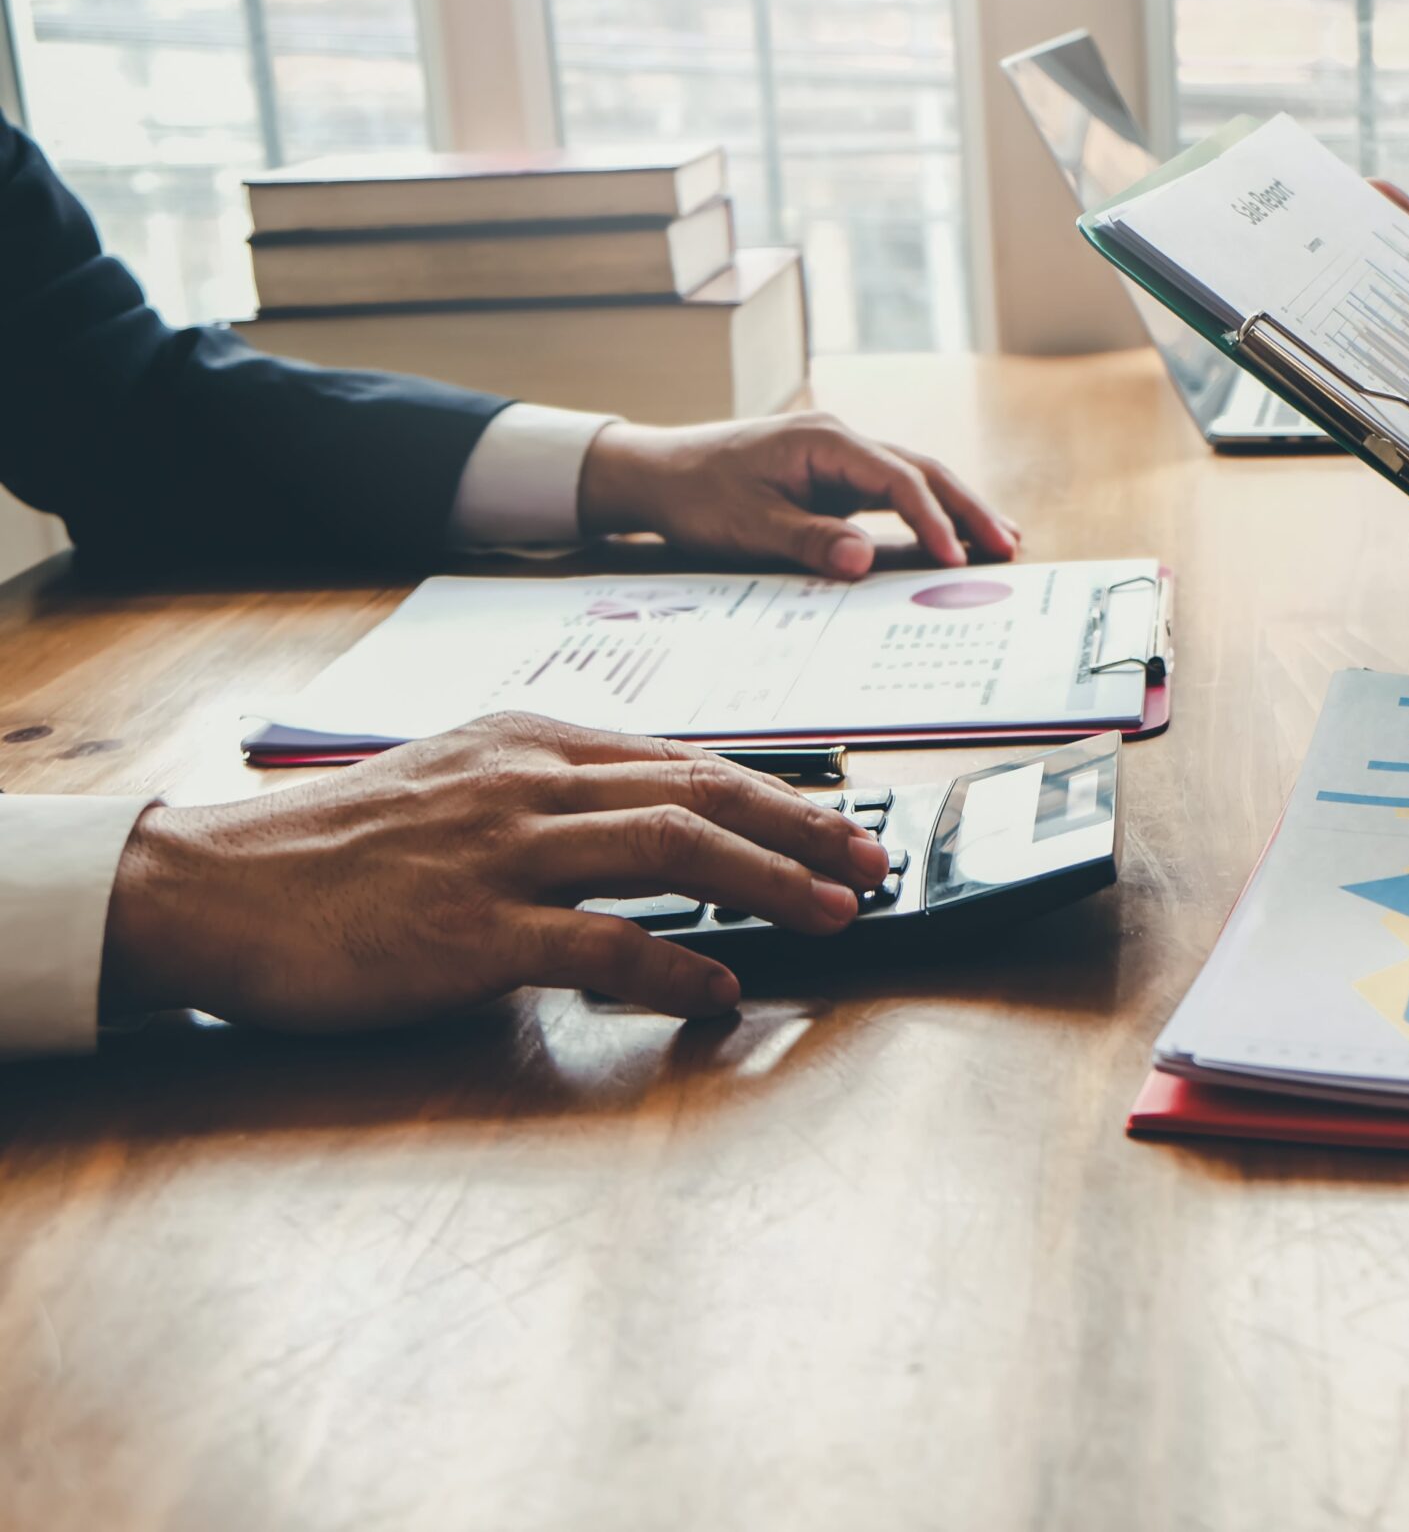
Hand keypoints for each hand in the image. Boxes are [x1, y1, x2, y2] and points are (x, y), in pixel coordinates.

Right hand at [100, 713, 890, 1032]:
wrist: (211, 887)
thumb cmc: (337, 850)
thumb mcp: (458, 786)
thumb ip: (554, 797)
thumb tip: (659, 825)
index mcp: (531, 744)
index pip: (688, 760)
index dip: (782, 794)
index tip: (846, 820)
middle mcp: (527, 784)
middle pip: (702, 794)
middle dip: (806, 829)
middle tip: (875, 861)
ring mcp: (500, 854)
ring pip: (671, 849)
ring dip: (770, 882)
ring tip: (836, 912)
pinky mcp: (469, 932)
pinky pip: (599, 944)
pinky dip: (674, 964)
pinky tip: (720, 986)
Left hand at [579, 411, 1021, 579]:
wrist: (656, 473)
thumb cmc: (695, 496)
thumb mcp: (746, 525)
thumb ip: (808, 540)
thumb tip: (863, 559)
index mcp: (823, 441)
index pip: (898, 479)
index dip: (932, 519)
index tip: (956, 558)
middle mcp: (840, 440)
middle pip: (922, 470)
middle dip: (968, 508)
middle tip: (1009, 545)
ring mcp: (839, 458)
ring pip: (914, 478)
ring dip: (957, 508)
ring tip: (1002, 541)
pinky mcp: (834, 478)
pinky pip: (893, 493)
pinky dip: (927, 513)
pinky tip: (953, 535)